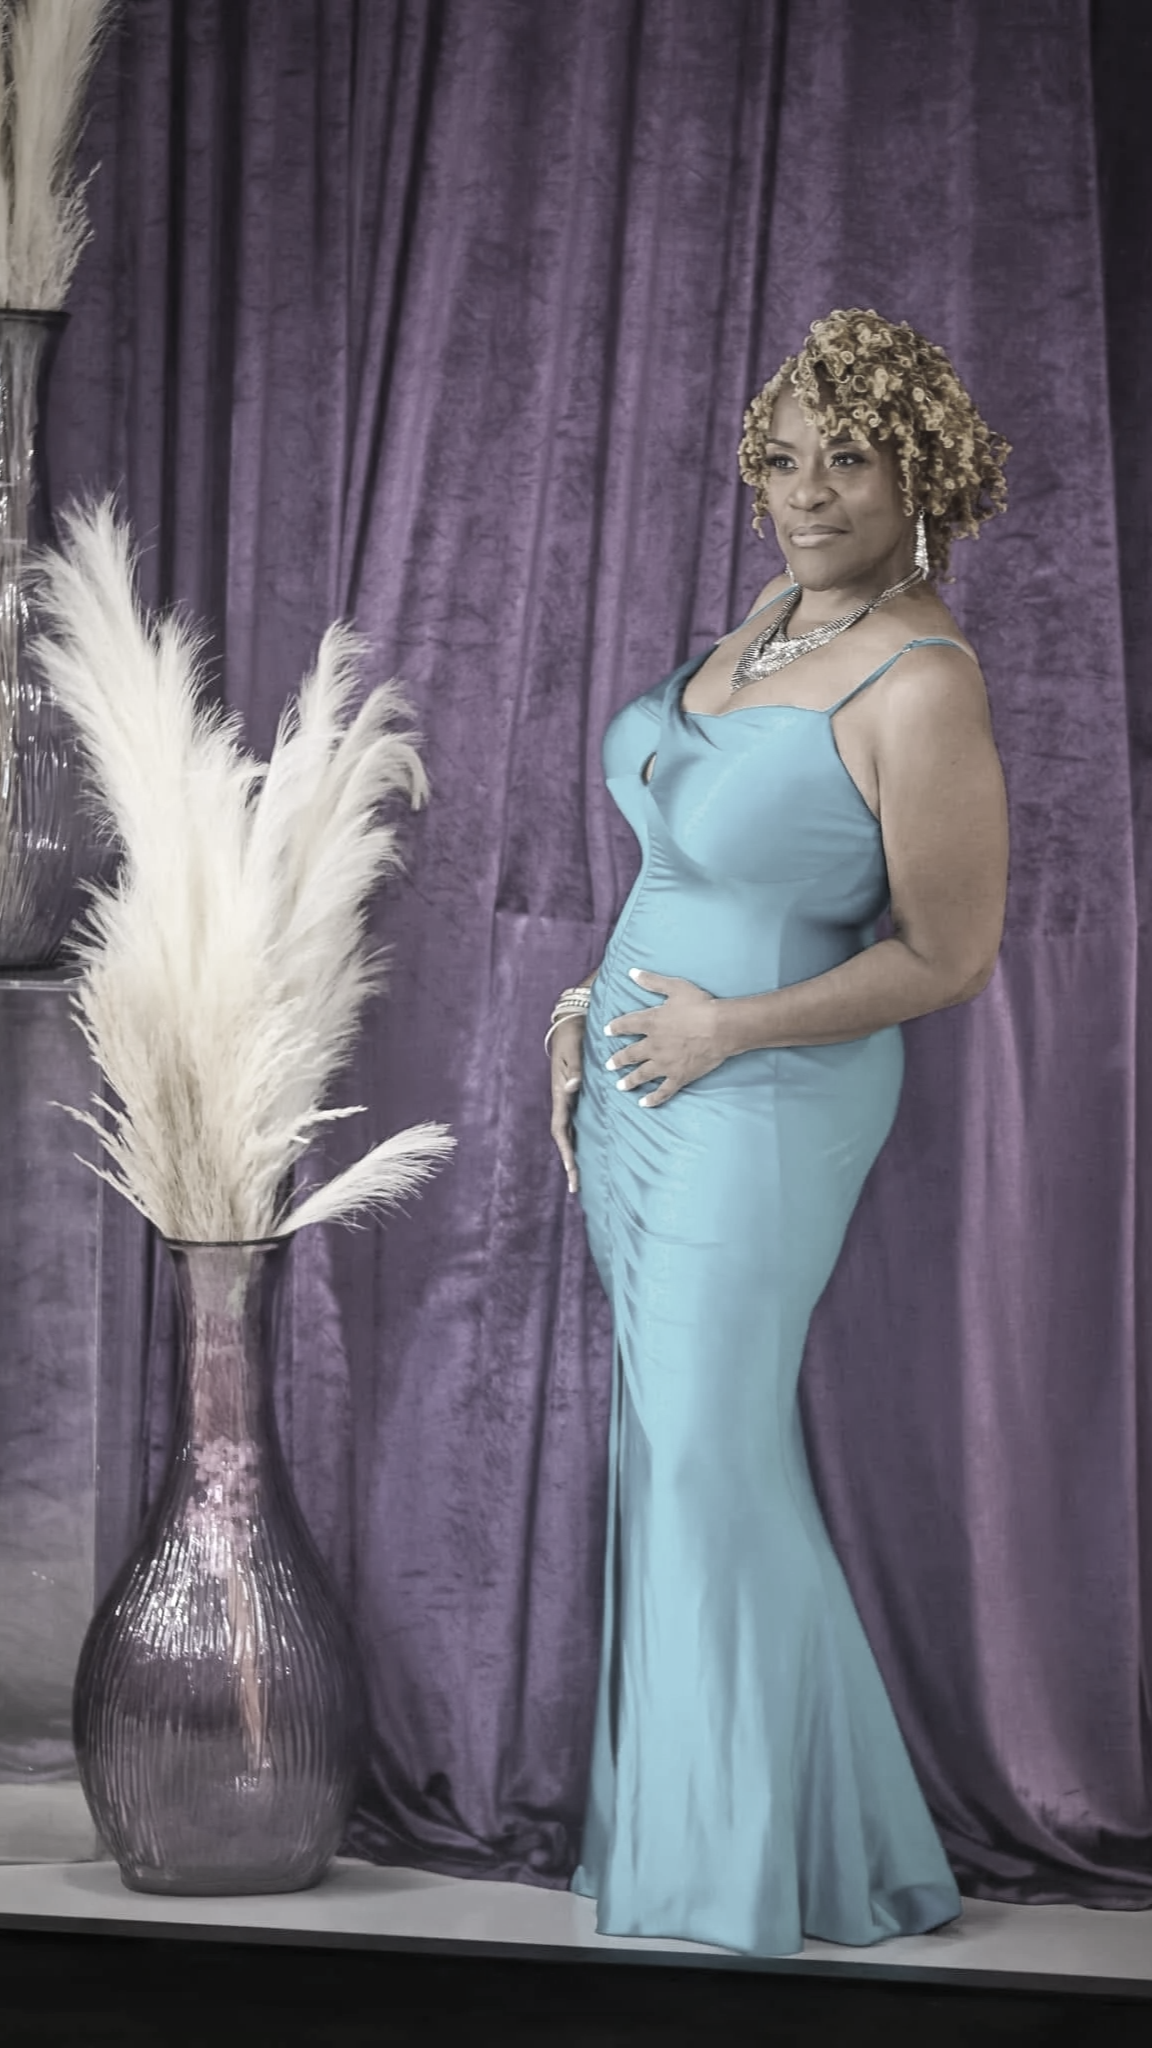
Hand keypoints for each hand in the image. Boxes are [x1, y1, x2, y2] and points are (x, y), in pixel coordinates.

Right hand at [549, 1015, 585, 1191]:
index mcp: (560, 1094)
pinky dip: (580, 1139)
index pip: (560, 1129)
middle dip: (569, 1163)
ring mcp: (569, 1100)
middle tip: (575, 1187)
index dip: (565, 1150)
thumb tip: (571, 1088)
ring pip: (569, 1134)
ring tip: (580, 1178)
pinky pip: (577, 1122)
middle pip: (564, 1138)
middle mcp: (563, 1101)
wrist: (572, 1024)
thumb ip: (575, 1070)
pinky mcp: (576, 1095)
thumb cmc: (574, 1037)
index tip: (571, 1168)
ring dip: (573, 1155)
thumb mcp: (574, 1052)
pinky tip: (587, 1152)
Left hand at [604, 969, 729, 1106]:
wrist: (721, 1028)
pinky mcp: (678, 1076)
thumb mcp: (675, 987)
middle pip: (630, 1054)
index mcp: (651, 1022)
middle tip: (609, 1065)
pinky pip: (663, 1091)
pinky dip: (653, 1099)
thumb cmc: (700, 1005)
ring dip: (629, 1081)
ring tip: (620, 1086)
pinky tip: (644, 1104)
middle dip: (617, 1060)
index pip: (626, 1025)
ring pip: (642, 1075)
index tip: (607, 1031)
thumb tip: (632, 972)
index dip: (615, 1028)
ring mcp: (665, 1063)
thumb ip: (652, 981)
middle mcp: (653, 1045)